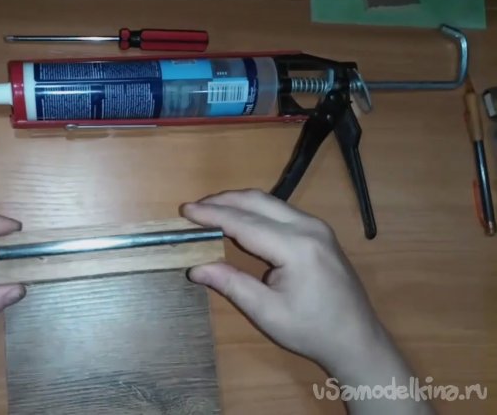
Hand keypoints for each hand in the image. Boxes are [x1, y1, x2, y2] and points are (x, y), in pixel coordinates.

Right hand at [183, 190, 430, 413]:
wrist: (357, 339)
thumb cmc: (311, 330)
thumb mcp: (267, 312)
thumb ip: (231, 284)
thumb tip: (195, 268)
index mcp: (296, 248)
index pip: (244, 222)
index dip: (212, 215)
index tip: (185, 210)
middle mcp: (309, 228)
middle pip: (257, 202)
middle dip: (222, 201)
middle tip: (193, 209)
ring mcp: (317, 227)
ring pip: (270, 202)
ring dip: (238, 203)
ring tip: (209, 212)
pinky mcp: (320, 232)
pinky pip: (281, 211)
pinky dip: (254, 210)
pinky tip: (238, 219)